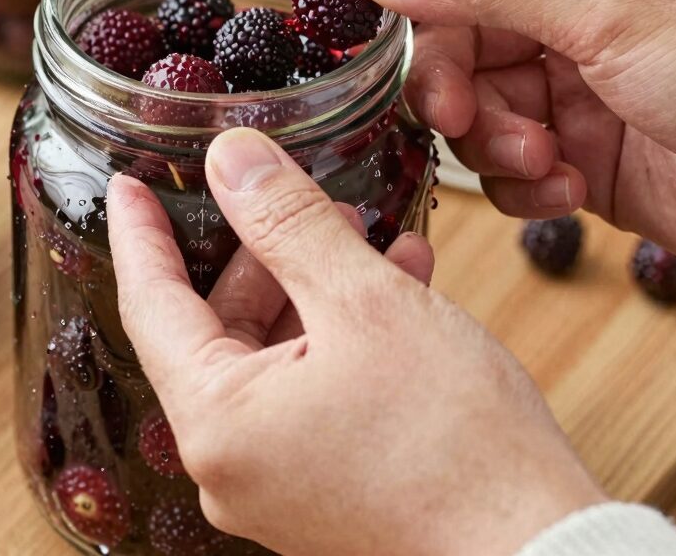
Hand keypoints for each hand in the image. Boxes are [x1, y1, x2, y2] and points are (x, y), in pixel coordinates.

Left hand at [108, 129, 604, 555]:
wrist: (543, 553)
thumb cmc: (456, 443)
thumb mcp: (363, 302)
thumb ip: (286, 222)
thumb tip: (230, 160)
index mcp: (219, 420)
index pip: (151, 303)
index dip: (140, 233)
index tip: (131, 184)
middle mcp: (234, 460)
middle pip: (219, 325)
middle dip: (262, 248)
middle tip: (291, 192)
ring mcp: (279, 478)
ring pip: (275, 351)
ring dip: (314, 283)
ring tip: (362, 231)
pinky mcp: (323, 484)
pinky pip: (310, 386)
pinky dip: (341, 330)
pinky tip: (395, 282)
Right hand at [352, 0, 675, 271]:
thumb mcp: (606, 12)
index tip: (361, 38)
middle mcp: (562, 12)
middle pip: (450, 41)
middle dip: (451, 87)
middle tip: (457, 119)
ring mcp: (566, 86)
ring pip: (471, 111)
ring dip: (493, 144)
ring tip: (547, 160)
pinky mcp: (574, 152)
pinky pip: (505, 168)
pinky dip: (523, 185)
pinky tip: (569, 189)